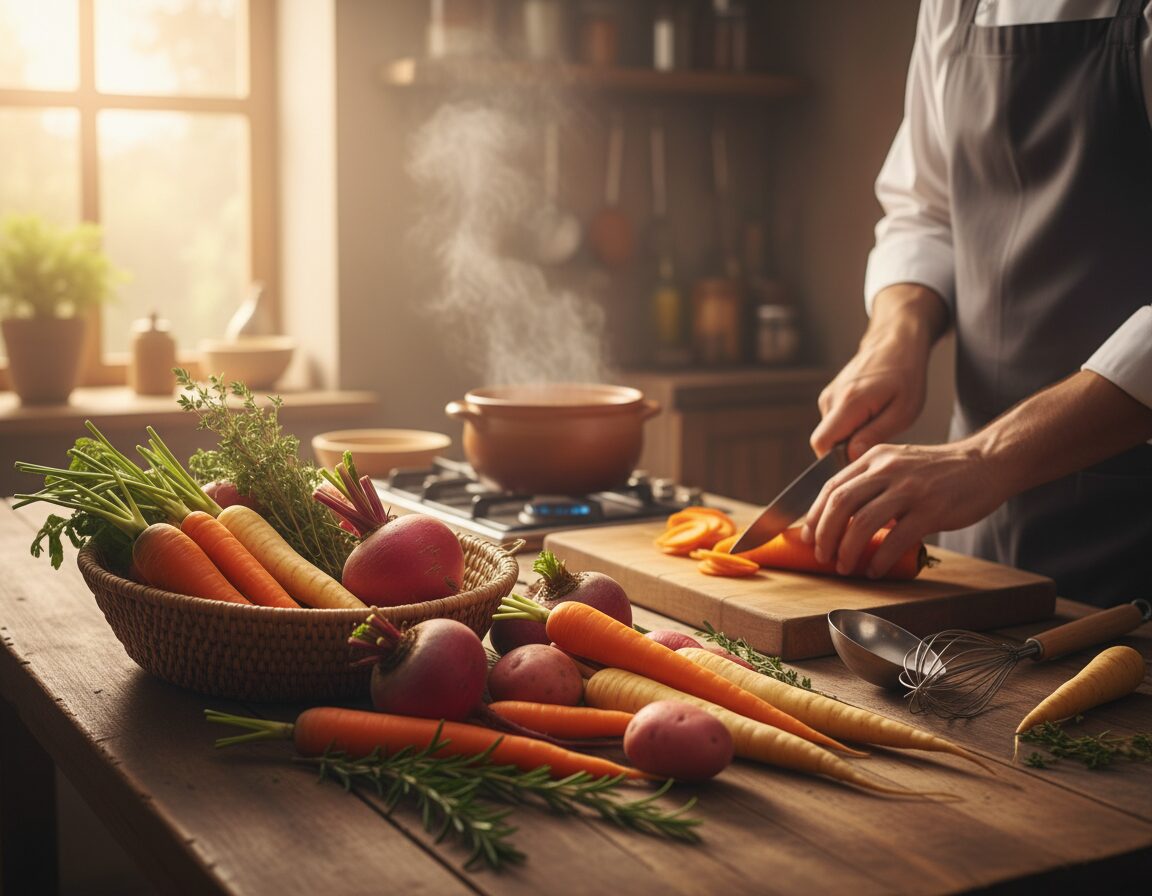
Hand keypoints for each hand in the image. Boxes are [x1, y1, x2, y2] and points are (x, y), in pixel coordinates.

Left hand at [800, 441, 1008, 577]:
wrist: (986, 463)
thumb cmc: (938, 471)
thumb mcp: (898, 463)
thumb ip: (871, 481)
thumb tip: (839, 516)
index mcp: (874, 458)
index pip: (831, 487)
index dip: (815, 515)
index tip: (807, 537)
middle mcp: (888, 469)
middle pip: (841, 504)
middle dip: (825, 535)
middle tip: (822, 556)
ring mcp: (910, 489)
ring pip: (864, 523)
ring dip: (848, 550)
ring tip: (845, 567)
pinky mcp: (932, 509)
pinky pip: (897, 539)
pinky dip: (880, 559)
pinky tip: (874, 570)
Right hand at [810, 283, 946, 460]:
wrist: (895, 343)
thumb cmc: (905, 375)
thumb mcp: (902, 412)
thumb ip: (873, 436)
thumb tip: (850, 458)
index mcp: (848, 402)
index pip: (822, 443)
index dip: (835, 459)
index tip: (859, 460)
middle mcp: (831, 398)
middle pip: (825, 441)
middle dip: (846, 450)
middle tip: (876, 440)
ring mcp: (828, 396)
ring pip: (831, 432)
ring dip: (850, 436)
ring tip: (877, 421)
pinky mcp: (830, 395)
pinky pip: (834, 422)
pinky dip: (850, 426)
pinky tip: (870, 414)